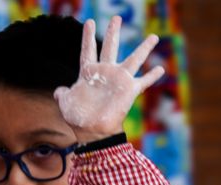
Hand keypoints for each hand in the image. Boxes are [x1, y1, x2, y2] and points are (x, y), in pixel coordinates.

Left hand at [54, 16, 163, 142]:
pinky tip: (161, 69)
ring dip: (144, 48)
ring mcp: (119, 80)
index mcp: (88, 73)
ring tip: (154, 36)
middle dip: (113, 32)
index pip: (88, 50)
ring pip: (134, 59)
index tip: (89, 21)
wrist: (92, 131)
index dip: (88, 36)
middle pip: (110, 47)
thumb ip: (63, 94)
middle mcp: (105, 73)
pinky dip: (152, 76)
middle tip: (116, 18)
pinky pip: (143, 81)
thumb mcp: (65, 102)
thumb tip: (59, 91)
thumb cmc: (78, 118)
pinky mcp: (129, 90)